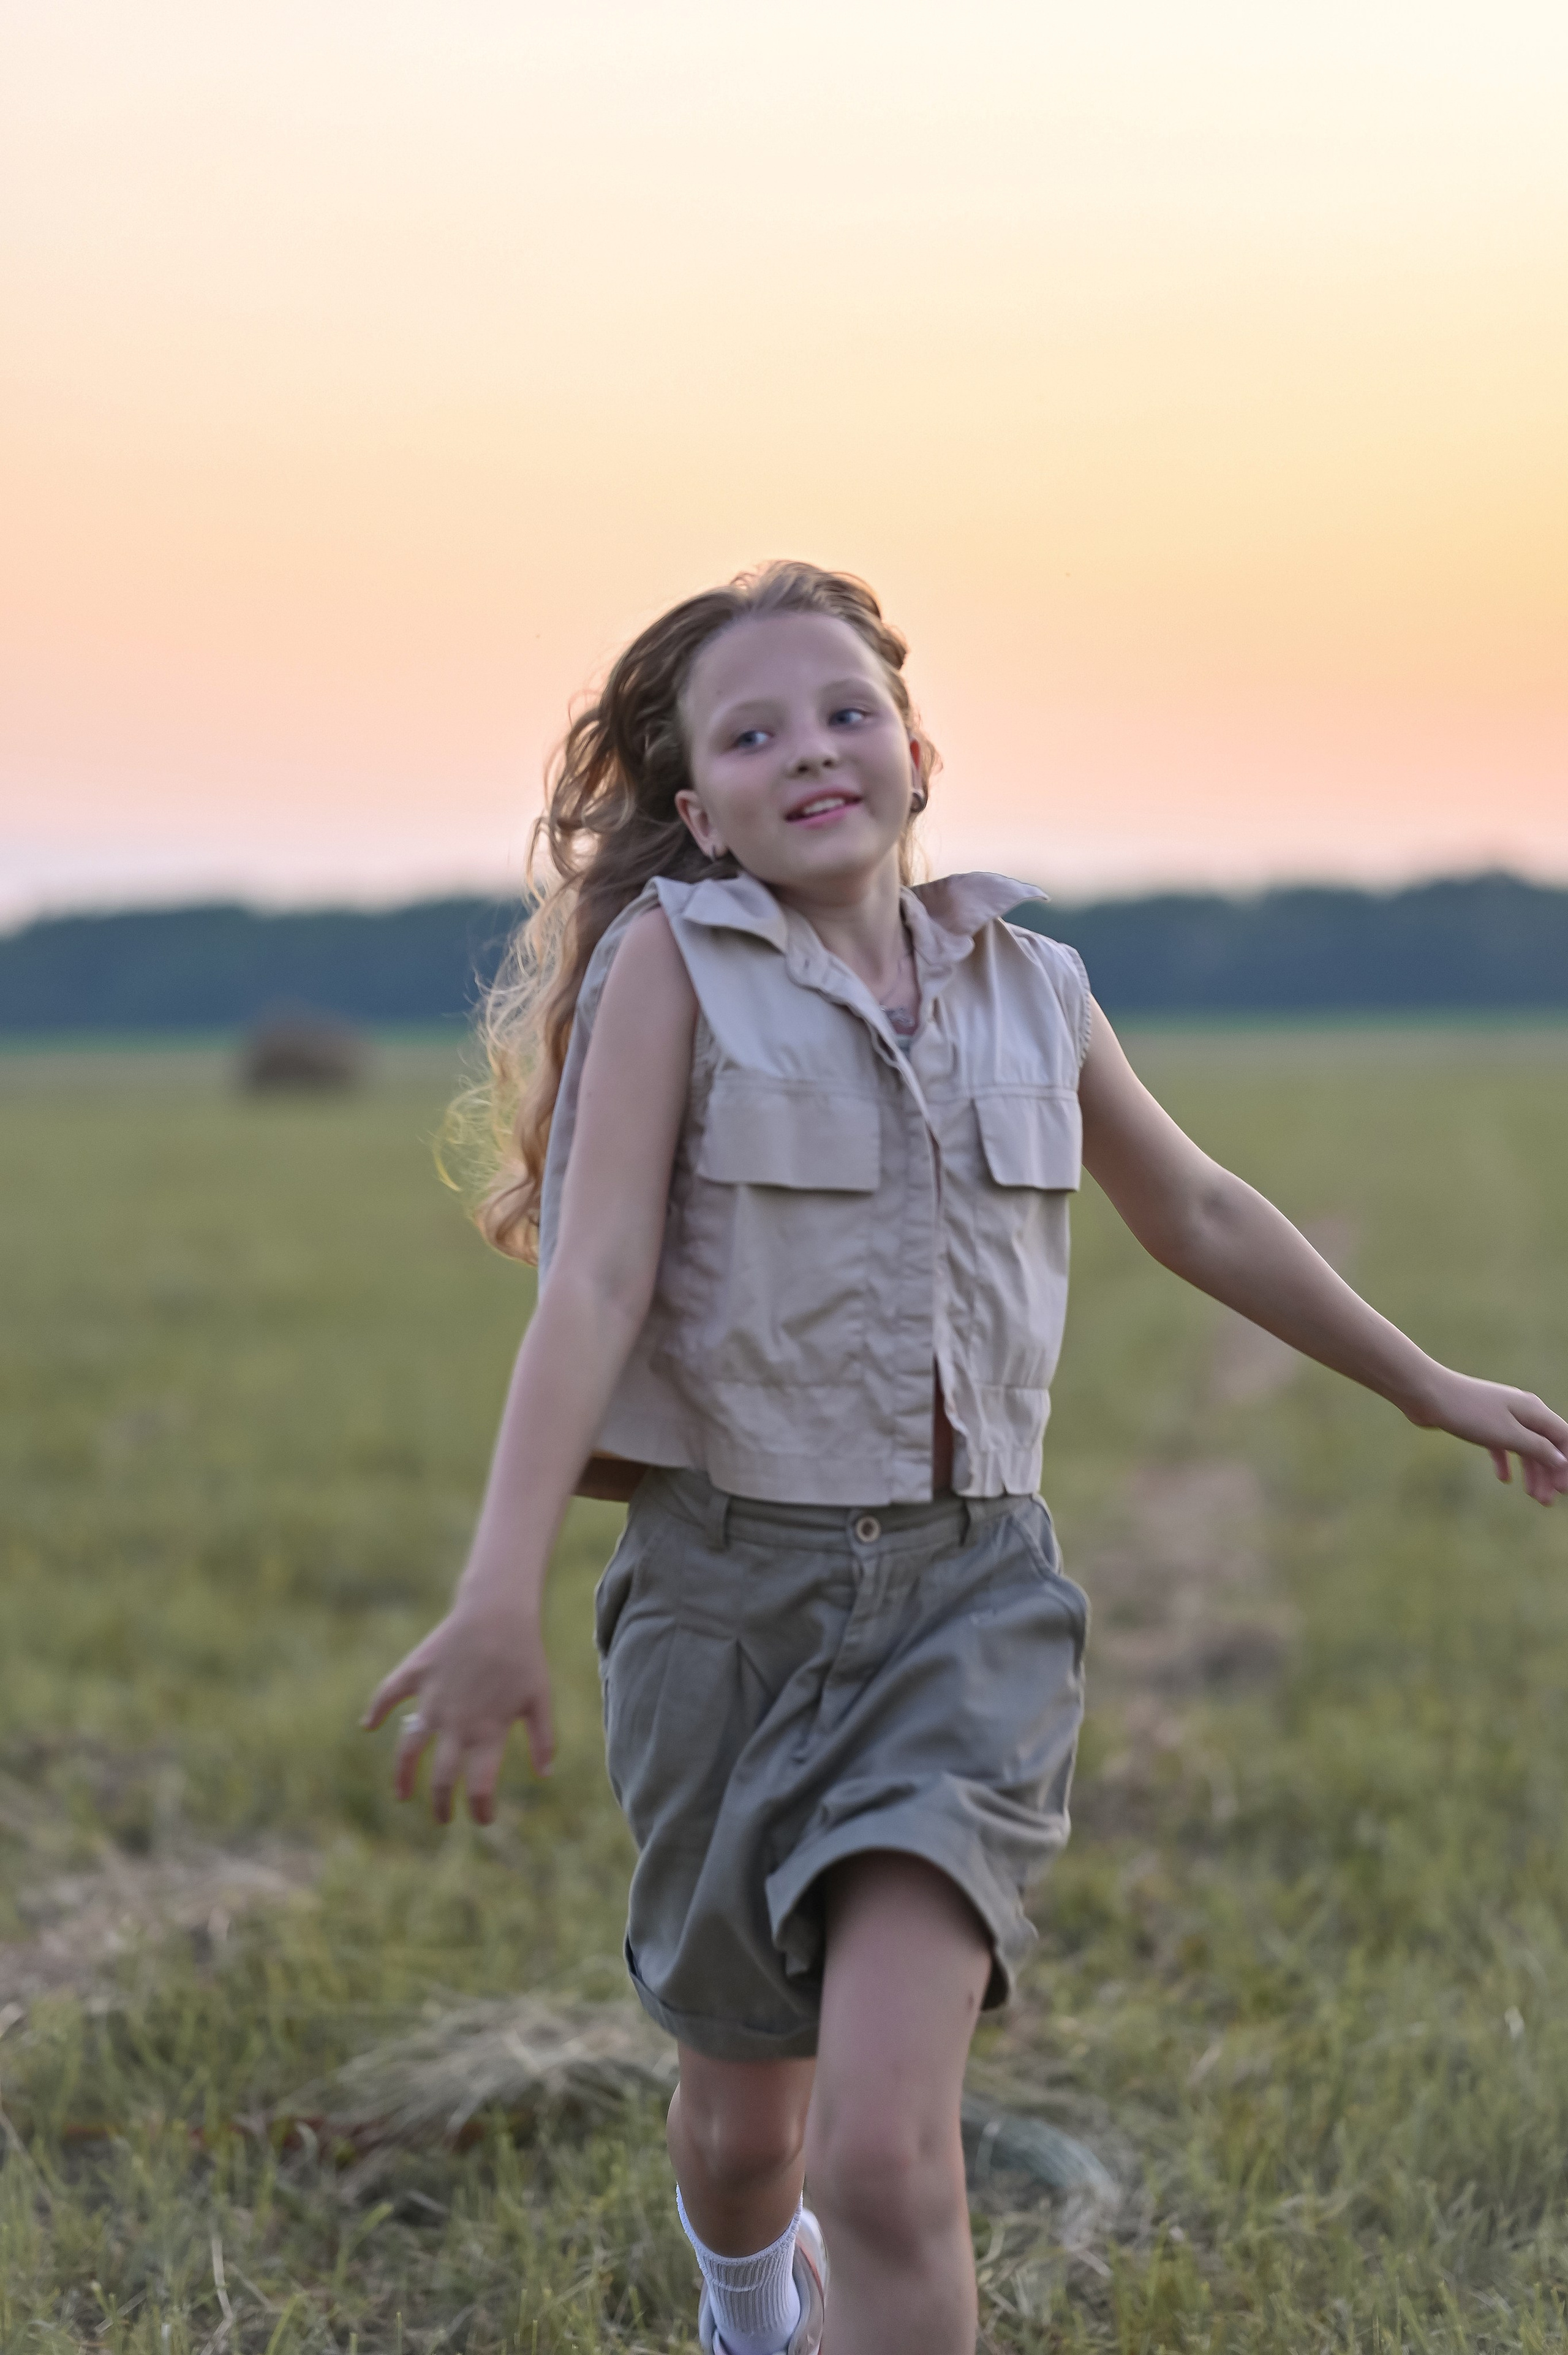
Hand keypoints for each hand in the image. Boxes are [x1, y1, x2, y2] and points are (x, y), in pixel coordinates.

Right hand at [361, 1601, 555, 1824]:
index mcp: (488, 1733)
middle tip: (443, 1818)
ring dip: (403, 1775)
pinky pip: (388, 1695)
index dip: (480, 1810)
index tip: (481, 1820)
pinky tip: (367, 1725)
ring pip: (409, 1749)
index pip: (480, 1789)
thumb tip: (545, 1774)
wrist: (498, 1611)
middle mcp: (456, 1724)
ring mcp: (431, 1700)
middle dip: (442, 1804)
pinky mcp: (416, 1674)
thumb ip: (544, 1738)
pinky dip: (375, 1710)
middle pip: (443, 1779)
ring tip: (402, 1795)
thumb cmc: (524, 1656)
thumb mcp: (541, 1699)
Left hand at [1410, 1369, 1567, 1506]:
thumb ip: (1537, 1448)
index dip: (1567, 1463)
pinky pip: (1501, 1445)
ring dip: (1531, 1471)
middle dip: (1549, 1473)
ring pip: (1524, 1447)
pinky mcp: (1482, 1423)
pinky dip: (1505, 1462)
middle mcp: (1521, 1411)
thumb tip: (1561, 1460)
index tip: (1563, 1489)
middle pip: (1545, 1445)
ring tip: (1533, 1496)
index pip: (1563, 1438)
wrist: (1427, 1395)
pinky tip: (1504, 1479)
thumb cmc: (1469, 1413)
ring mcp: (1501, 1416)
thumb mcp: (1508, 1435)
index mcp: (1533, 1410)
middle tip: (1547, 1501)